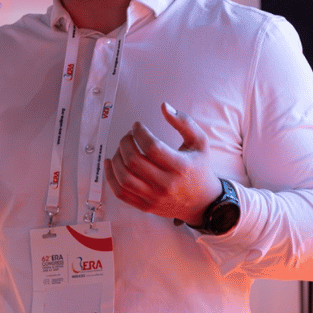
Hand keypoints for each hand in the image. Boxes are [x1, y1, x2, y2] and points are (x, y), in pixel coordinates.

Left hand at [104, 103, 223, 225]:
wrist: (203, 202)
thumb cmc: (199, 169)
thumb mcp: (200, 142)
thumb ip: (184, 122)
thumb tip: (164, 106)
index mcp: (180, 166)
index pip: (152, 147)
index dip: (139, 132)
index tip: (137, 126)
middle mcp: (166, 184)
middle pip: (134, 161)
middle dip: (125, 143)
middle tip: (128, 135)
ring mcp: (154, 197)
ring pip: (124, 178)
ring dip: (116, 158)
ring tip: (121, 148)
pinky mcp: (145, 206)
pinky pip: (120, 193)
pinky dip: (110, 177)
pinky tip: (110, 163)